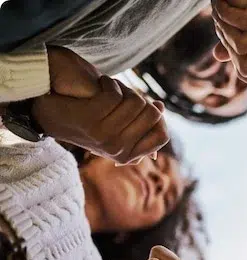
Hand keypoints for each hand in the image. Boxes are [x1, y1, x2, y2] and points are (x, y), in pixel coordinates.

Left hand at [32, 48, 168, 163]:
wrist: (50, 113)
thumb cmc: (86, 118)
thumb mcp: (115, 125)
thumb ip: (138, 121)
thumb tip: (160, 107)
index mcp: (128, 155)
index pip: (162, 136)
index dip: (158, 117)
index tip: (145, 106)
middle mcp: (118, 150)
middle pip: (152, 114)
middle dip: (141, 98)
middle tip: (123, 95)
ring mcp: (105, 137)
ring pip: (136, 102)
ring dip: (123, 88)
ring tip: (109, 89)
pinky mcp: (92, 121)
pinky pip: (115, 95)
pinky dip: (108, 82)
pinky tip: (99, 84)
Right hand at [212, 0, 246, 89]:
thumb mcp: (239, 25)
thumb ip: (230, 43)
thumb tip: (218, 56)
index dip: (244, 70)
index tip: (235, 49)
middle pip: (246, 67)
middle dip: (227, 46)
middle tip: (222, 24)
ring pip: (240, 45)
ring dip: (222, 27)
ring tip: (219, 10)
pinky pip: (242, 22)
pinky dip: (223, 11)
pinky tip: (220, 1)